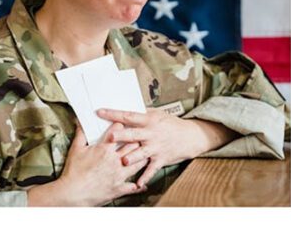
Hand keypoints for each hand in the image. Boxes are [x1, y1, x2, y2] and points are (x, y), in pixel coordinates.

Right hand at [29, 123, 147, 205]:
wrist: (75, 192)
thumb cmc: (75, 170)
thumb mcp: (75, 148)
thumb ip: (81, 134)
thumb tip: (80, 122)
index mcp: (104, 149)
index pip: (116, 133)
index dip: (120, 126)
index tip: (122, 124)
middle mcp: (115, 161)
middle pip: (131, 147)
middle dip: (135, 140)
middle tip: (138, 137)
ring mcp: (119, 175)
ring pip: (137, 165)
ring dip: (142, 159)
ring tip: (145, 156)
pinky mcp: (120, 188)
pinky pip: (134, 187)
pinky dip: (139, 185)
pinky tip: (142, 184)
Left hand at [96, 108, 229, 186]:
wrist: (190, 136)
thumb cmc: (170, 123)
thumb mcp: (155, 114)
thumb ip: (140, 112)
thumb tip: (124, 106)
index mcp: (147, 120)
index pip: (128, 115)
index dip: (114, 114)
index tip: (100, 112)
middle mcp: (150, 134)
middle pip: (134, 134)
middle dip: (122, 136)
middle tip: (111, 137)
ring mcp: (156, 147)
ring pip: (142, 153)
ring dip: (132, 157)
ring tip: (123, 161)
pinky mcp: (161, 159)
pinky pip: (152, 169)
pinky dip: (145, 176)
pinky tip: (138, 183)